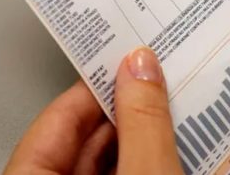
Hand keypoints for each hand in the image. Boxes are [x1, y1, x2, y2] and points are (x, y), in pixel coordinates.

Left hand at [3, 47, 183, 174]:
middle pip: (79, 142)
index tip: (127, 65)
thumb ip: (143, 123)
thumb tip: (141, 69)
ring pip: (100, 166)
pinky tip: (170, 156)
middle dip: (125, 115)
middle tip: (158, 88)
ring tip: (174, 121)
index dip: (96, 87)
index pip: (56, 117)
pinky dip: (138, 167)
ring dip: (138, 143)